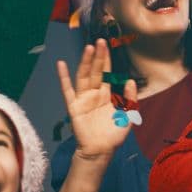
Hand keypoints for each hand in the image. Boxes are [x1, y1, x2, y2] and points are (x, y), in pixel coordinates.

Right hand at [57, 40, 137, 160]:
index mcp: (106, 94)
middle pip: (95, 71)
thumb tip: (129, 81)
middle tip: (100, 41)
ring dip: (85, 62)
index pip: (106, 73)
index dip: (106, 60)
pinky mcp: (74, 106)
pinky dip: (63, 77)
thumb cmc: (113, 135)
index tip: (107, 45)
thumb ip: (130, 99)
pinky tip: (61, 65)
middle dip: (97, 56)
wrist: (101, 150)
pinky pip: (67, 90)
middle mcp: (93, 93)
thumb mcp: (128, 115)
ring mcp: (83, 99)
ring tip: (88, 48)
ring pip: (83, 76)